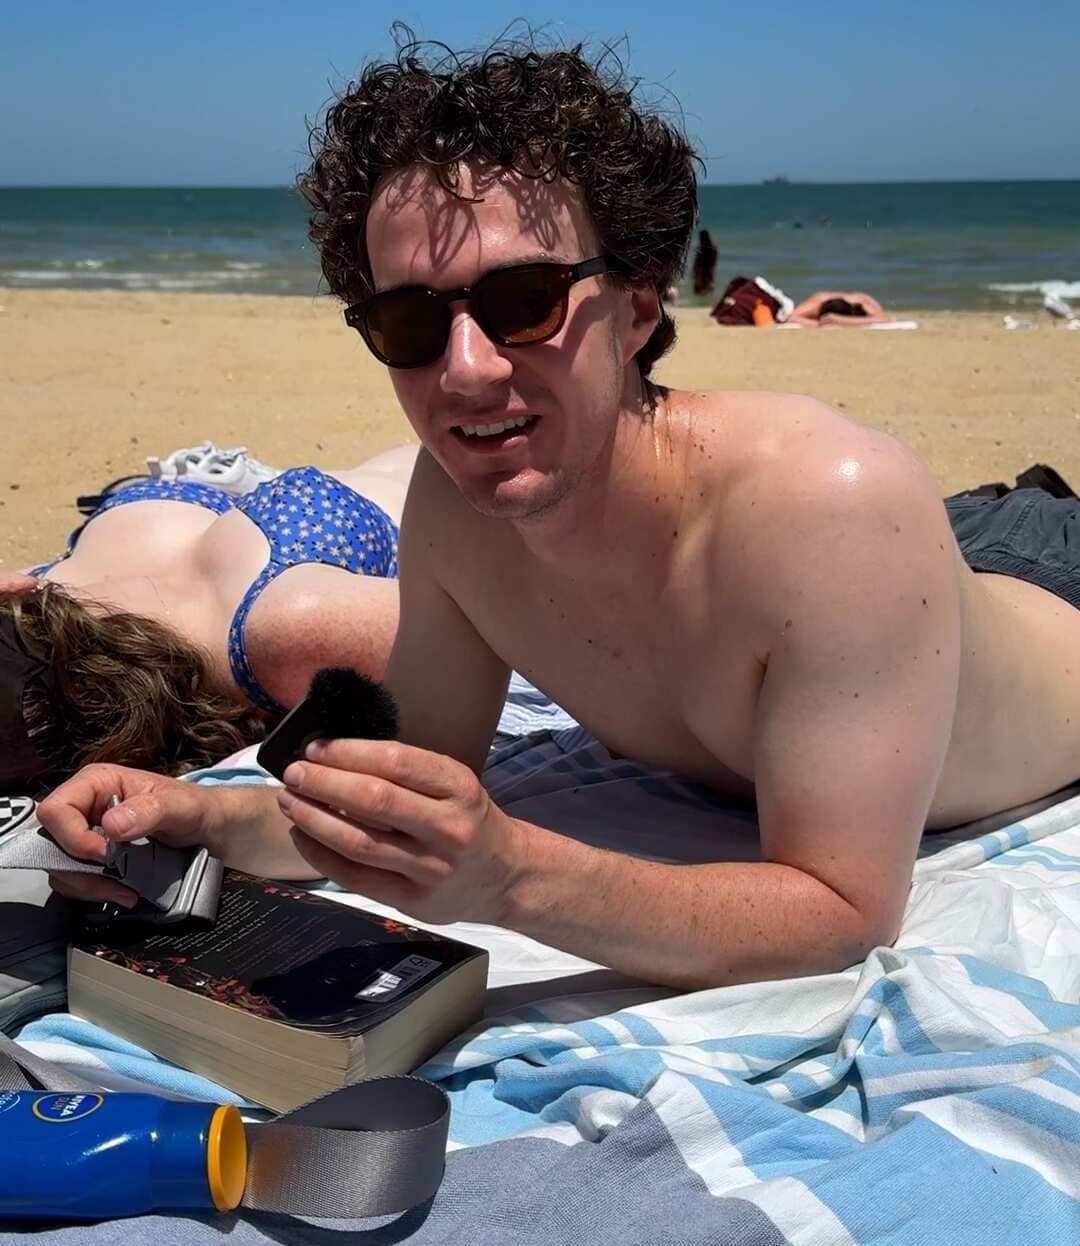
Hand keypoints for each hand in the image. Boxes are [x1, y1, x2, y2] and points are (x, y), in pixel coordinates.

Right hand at [38, 763, 220, 907]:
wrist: (212, 831)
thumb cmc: (195, 807)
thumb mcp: (179, 805)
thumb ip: (148, 810)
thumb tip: (112, 826)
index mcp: (97, 783)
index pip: (55, 810)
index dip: (72, 837)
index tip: (104, 854)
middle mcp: (85, 808)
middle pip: (51, 843)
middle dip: (79, 867)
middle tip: (113, 879)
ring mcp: (88, 835)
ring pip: (61, 867)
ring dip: (89, 885)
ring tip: (124, 891)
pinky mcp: (95, 859)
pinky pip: (77, 881)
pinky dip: (96, 892)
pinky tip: (124, 893)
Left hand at [277, 739, 526, 925]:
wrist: (507, 876)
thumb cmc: (468, 819)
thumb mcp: (454, 786)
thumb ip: (406, 773)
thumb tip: (335, 756)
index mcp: (459, 787)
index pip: (396, 762)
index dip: (349, 752)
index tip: (315, 748)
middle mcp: (449, 827)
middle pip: (374, 800)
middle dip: (324, 783)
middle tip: (293, 774)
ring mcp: (432, 868)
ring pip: (359, 841)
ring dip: (315, 819)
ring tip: (289, 801)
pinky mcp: (415, 901)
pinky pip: (357, 878)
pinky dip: (322, 855)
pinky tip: (303, 837)